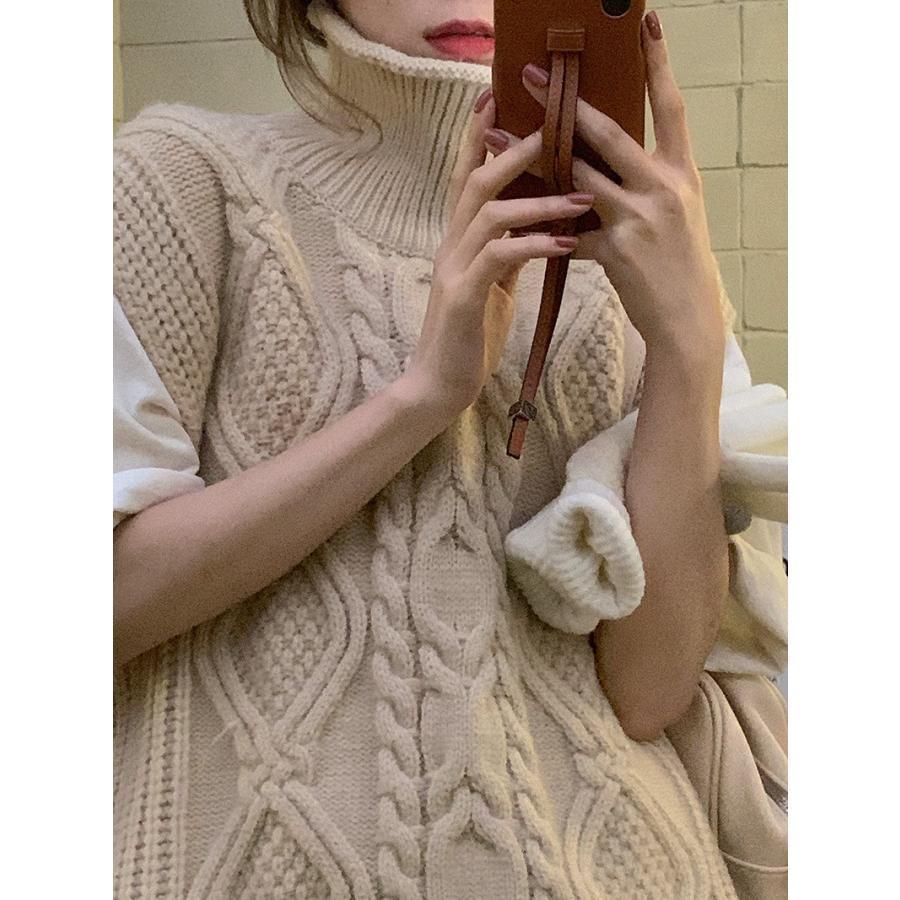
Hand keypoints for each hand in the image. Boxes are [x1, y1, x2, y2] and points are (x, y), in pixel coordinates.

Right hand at [402, 90, 594, 418]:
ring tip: (580, 196)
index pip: (467, 178)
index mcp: (459, 241)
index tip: (499, 100)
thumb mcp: (492, 286)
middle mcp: (451, 246)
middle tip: (552, 130)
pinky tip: (565, 244)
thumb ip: (507, 252)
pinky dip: (533, 246)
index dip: (479, 138)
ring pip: (489, 215)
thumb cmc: (469, 336)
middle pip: (475, 183)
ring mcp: (454, 270)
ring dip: (536, 201)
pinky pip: (498, 259)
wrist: (441, 385)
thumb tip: (537, 226)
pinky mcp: (463, 298)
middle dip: (512, 152)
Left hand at [489, 13, 725, 358]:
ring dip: (532, 156)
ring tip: (496, 136)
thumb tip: (605, 150)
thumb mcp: (676, 211)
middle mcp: (664, 188)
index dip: (660, 63)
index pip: (671, 106)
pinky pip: (568, 232)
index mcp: (681, 171)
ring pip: (577, 176)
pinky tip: (510, 214)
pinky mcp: (617, 252)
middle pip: (609, 134)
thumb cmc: (679, 262)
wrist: (688, 318)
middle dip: (567, 103)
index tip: (646, 22)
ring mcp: (640, 219)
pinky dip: (540, 224)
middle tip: (530, 75)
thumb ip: (645, 178)